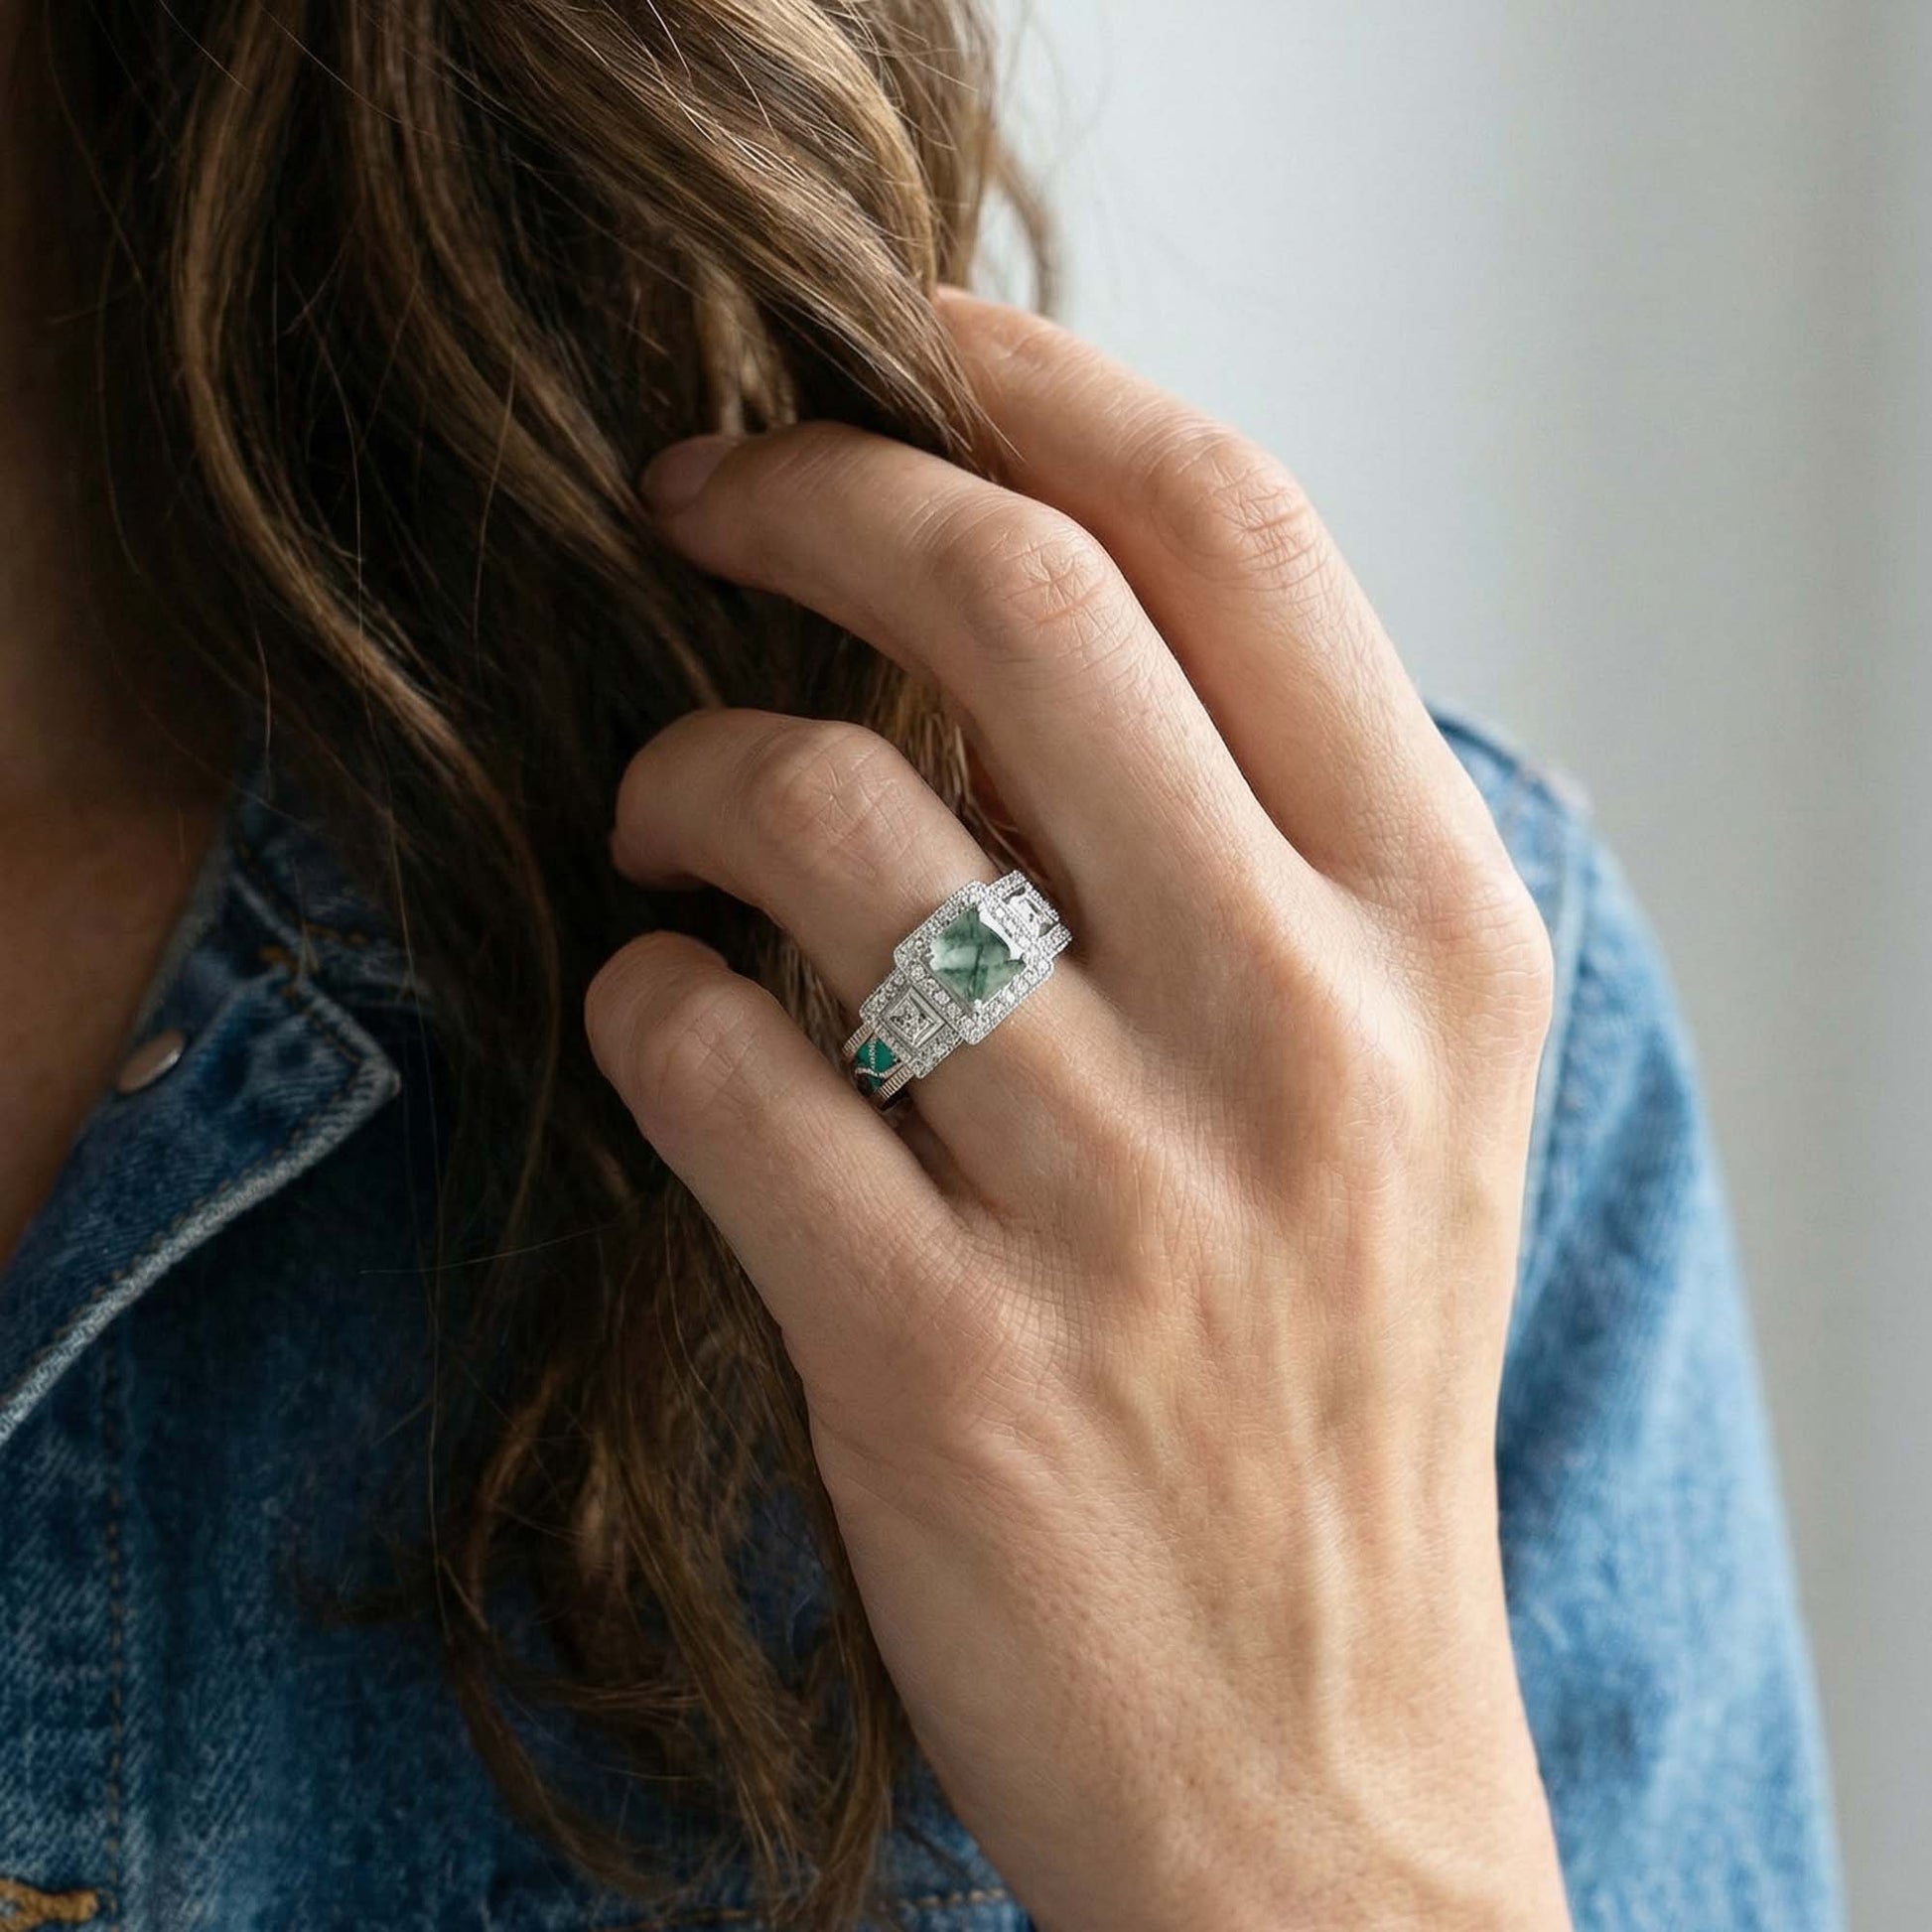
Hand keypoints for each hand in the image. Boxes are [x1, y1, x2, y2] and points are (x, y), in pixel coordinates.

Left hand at [587, 288, 1571, 1931]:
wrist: (1314, 1763)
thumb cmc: (1328, 1395)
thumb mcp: (1391, 1093)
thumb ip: (1257, 848)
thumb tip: (1018, 615)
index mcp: (1438, 934)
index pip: (1239, 533)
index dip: (1035, 386)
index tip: (899, 345)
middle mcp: (1306, 1029)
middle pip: (1013, 595)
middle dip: (803, 491)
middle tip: (695, 498)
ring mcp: (1126, 1193)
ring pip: (818, 813)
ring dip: (683, 778)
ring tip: (669, 827)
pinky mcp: (940, 1353)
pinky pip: (706, 1059)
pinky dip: (639, 1004)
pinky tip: (672, 1032)